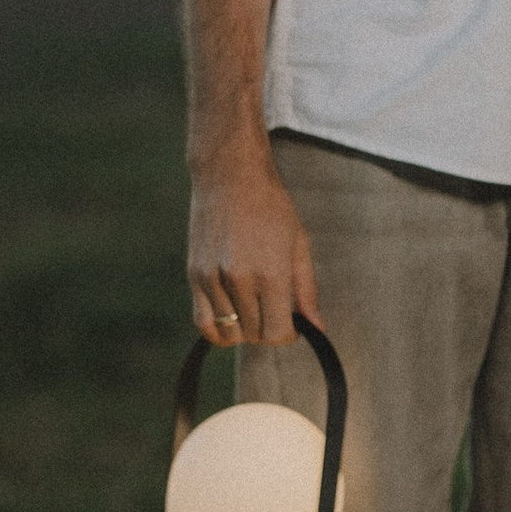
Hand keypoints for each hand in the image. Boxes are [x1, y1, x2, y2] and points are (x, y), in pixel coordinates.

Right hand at [188, 151, 320, 347]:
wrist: (231, 176)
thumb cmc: (272, 207)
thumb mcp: (299, 244)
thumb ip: (307, 290)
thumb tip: (317, 328)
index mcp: (270, 272)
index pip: (277, 333)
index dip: (288, 335)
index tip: (292, 325)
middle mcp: (239, 279)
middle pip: (254, 335)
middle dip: (268, 330)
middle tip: (275, 310)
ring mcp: (212, 278)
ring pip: (229, 333)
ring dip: (245, 330)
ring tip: (254, 309)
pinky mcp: (194, 276)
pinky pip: (203, 323)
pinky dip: (218, 331)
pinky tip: (231, 320)